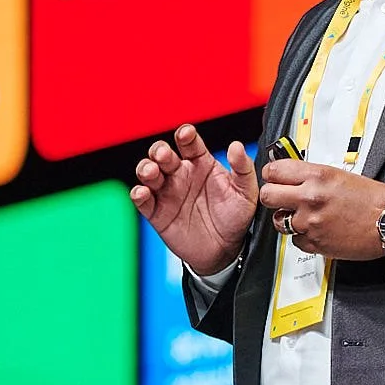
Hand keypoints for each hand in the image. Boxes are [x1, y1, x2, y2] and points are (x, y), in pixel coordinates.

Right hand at [129, 125, 258, 275]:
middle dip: (160, 150)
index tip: (186, 134)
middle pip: (163, 154)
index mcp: (201, 163)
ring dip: (146, 168)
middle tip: (164, 155)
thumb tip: (236, 146)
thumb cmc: (235, 217)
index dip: (185, 135)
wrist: (226, 250)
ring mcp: (167, 192)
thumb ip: (242, 168)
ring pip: (148, 173)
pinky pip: (143, 201)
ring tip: (152, 172)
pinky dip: (138, 194)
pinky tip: (143, 192)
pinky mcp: (157, 213)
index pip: (189, 143)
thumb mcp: (245, 192)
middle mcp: (181, 174)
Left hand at [259, 160, 384, 261]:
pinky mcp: (314, 243)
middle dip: (273, 196)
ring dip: (287, 219)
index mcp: (317, 176)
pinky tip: (316, 230)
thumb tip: (291, 174)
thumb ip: (311, 175)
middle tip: (281, 198)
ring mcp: (310, 222)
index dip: (272, 175)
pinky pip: (294, 240)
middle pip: (268, 195)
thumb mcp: (339, 174)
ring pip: (278, 221)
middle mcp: (310, 198)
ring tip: (302, 216)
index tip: (275, 178)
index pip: (274, 170)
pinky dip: (302, 237)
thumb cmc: (371, 199)